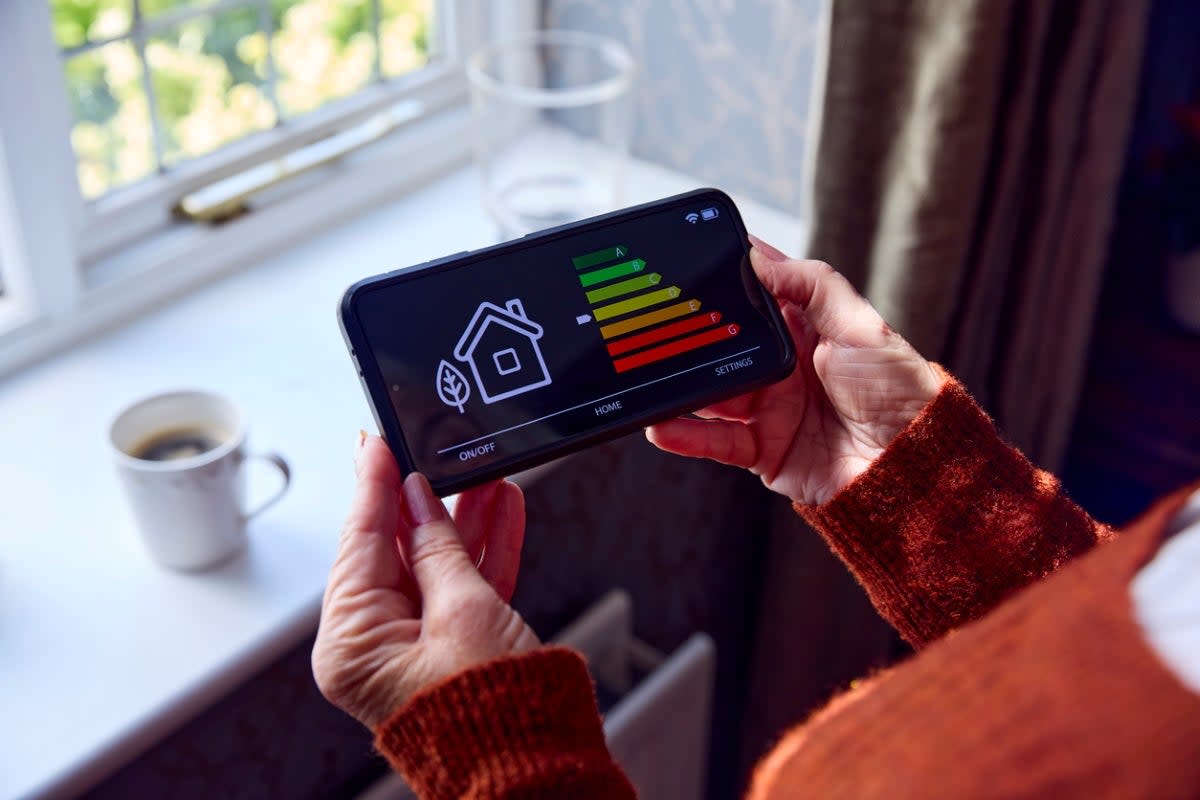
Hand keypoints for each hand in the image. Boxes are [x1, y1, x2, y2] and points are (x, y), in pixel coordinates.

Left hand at [312, 434, 538, 728]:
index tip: (377, 442)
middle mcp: (373, 649)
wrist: (538, 771)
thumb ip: (439, 547)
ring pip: (435, 565)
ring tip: (487, 477)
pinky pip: (459, 589)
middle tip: (435, 451)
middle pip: (395, 551)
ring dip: (463, 522)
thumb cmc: (494, 714)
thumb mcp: (465, 610)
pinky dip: (481, 554)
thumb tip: (418, 498)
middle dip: (426, 500)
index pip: (360, 543)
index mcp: (353, 645)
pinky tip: (501, 512)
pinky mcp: (449, 651)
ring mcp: (412, 650)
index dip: (375, 486)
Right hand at [646, 235, 943, 505]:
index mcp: (802, 328)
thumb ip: (811, 284)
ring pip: (708, 391)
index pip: (753, 294)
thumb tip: (756, 256)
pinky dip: (686, 434)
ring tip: (650, 374)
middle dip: (689, 333)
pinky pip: (714, 441)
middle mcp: (777, 366)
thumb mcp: (862, 324)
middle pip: (720, 343)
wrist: (913, 467)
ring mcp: (765, 408)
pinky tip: (661, 425)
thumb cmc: (898, 390)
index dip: (723, 277)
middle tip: (657, 321)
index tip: (688, 260)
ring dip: (679, 385)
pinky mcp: (759, 449)